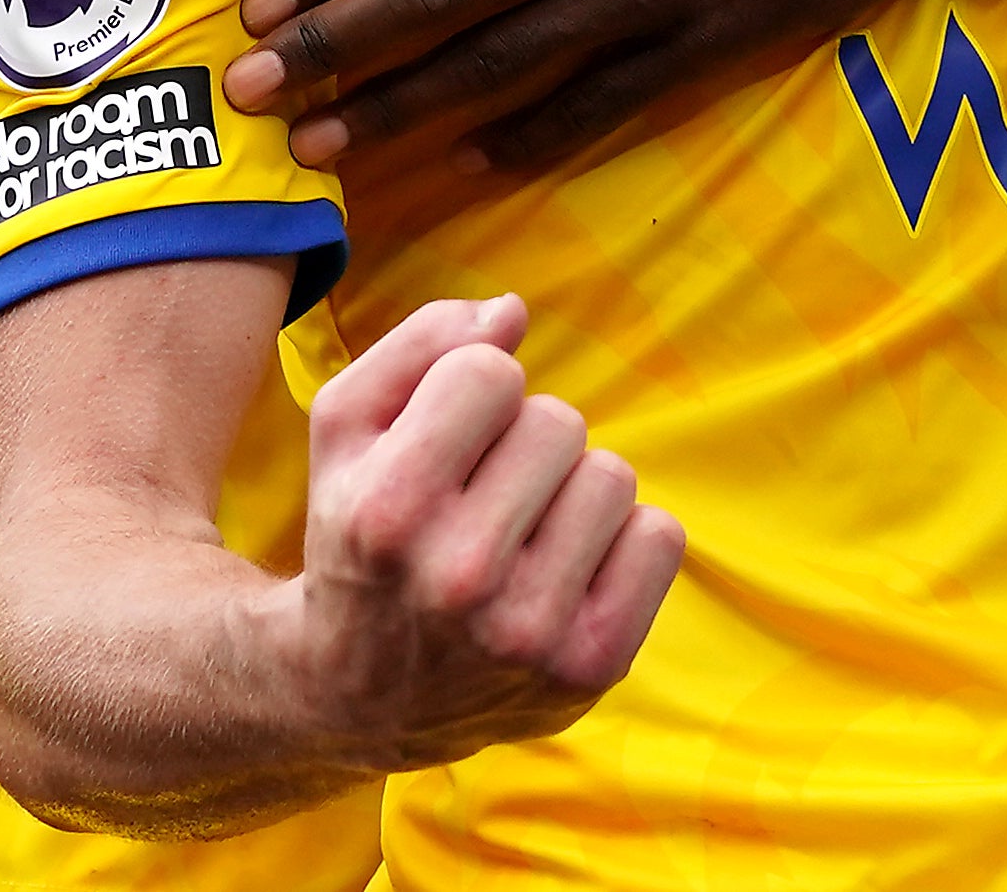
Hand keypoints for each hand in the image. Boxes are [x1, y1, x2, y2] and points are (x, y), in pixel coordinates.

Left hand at [225, 0, 1006, 174]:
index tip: (261, 4)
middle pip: (440, 4)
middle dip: (336, 56)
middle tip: (247, 98)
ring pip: (503, 70)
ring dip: (404, 114)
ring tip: (322, 152)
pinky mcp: (713, 42)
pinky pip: (605, 104)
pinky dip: (531, 138)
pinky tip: (468, 162)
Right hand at [288, 294, 682, 771]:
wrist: (360, 694)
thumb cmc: (359, 534)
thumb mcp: (347, 428)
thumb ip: (420, 344)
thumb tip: (513, 313)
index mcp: (388, 510)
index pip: (490, 374)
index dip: (472, 389)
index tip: (447, 438)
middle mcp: (459, 577)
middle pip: (558, 420)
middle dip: (523, 440)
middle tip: (482, 496)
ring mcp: (531, 631)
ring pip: (612, 474)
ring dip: (571, 488)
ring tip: (522, 533)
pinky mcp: (592, 665)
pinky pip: (660, 536)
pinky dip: (622, 538)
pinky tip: (566, 567)